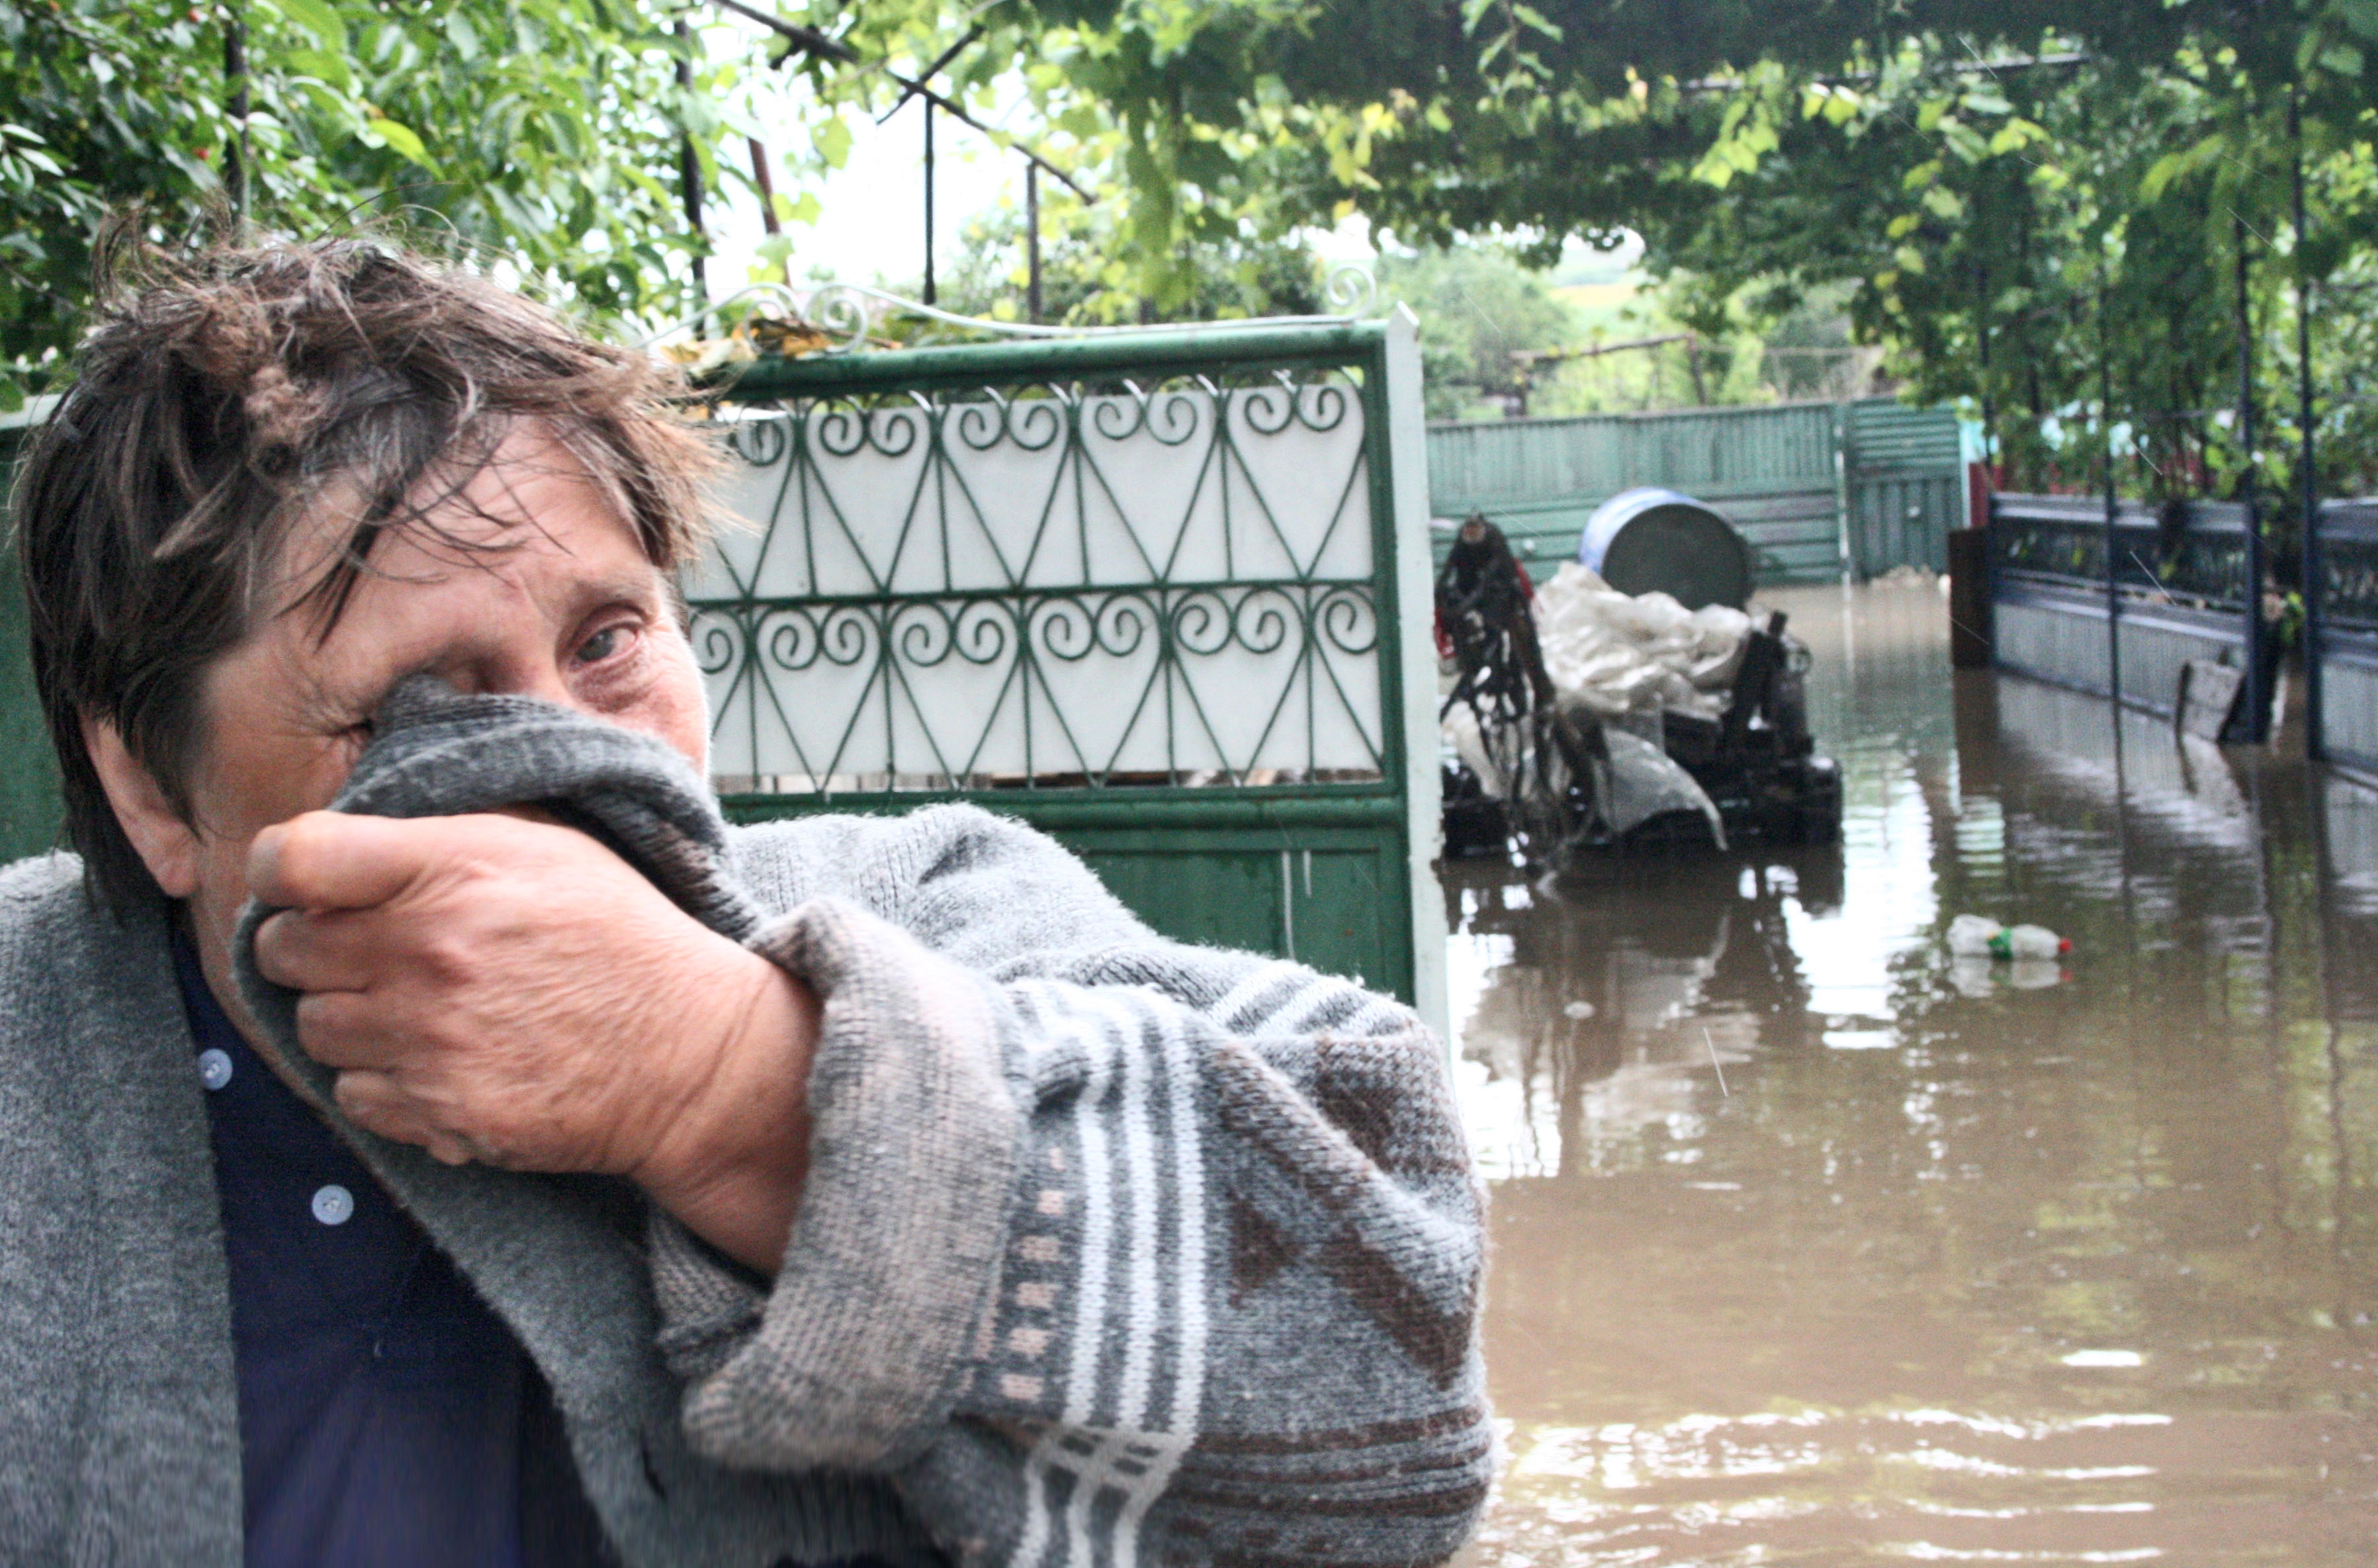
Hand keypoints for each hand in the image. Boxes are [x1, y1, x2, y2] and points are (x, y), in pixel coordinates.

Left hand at [249, 810, 816, 1271]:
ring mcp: (428, 1038)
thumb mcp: (545, 847)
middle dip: (316, 949)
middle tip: (370, 953)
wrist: (688, 1053)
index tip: (303, 886)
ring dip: (349, 1019)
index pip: (292, 859)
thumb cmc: (617, 937)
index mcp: (451, 867)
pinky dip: (385, 1082)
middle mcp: (427, 951)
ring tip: (415, 1010)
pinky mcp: (438, 1111)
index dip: (280, 871)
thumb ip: (440, 838)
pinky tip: (441, 1060)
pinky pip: (353, 1094)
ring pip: (311, 1027)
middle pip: (282, 949)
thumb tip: (347, 841)